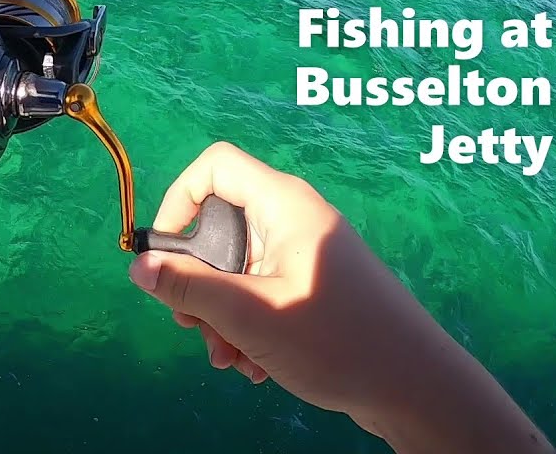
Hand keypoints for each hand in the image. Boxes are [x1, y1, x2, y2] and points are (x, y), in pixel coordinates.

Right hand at [128, 142, 553, 453]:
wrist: (418, 388)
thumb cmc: (337, 341)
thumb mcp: (251, 316)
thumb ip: (190, 288)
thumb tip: (138, 267)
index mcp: (284, 206)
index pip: (215, 166)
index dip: (179, 201)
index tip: (166, 255)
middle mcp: (294, 219)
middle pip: (219, 226)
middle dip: (198, 280)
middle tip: (192, 324)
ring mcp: (306, 253)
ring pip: (237, 268)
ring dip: (220, 313)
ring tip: (229, 358)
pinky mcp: (314, 286)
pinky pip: (261, 291)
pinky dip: (248, 324)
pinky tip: (255, 365)